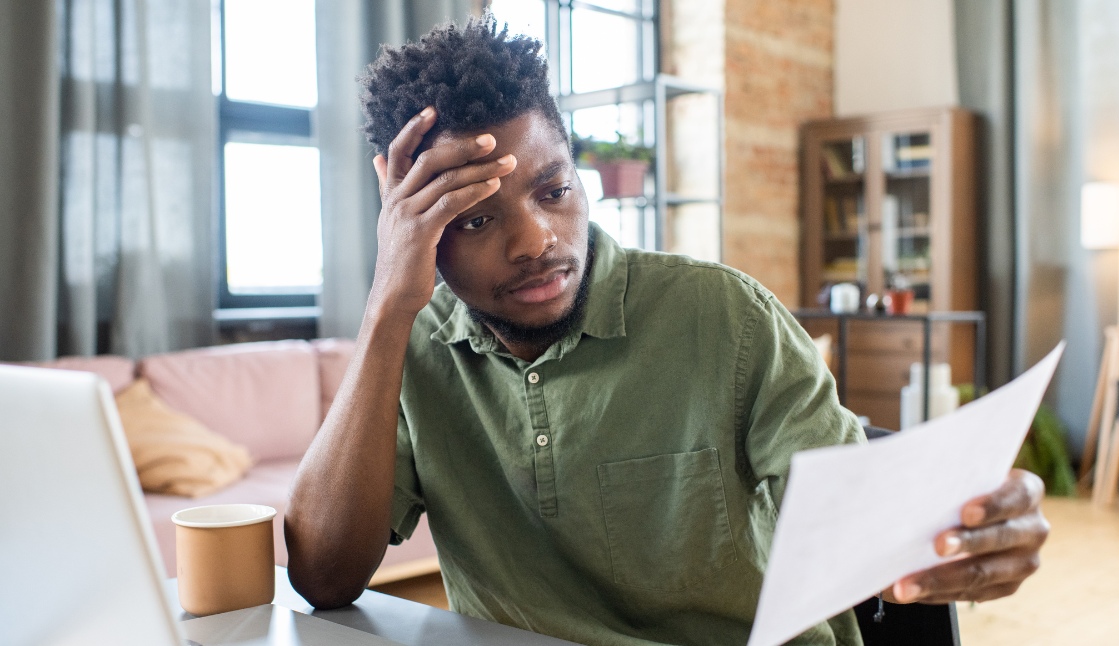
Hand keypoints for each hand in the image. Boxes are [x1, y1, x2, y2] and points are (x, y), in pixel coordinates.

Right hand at [368, 107, 516, 316]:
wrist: (393, 295)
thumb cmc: (402, 260)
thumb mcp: (393, 219)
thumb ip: (390, 187)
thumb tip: (378, 158)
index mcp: (391, 194)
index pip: (398, 150)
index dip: (413, 128)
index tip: (433, 109)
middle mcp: (396, 200)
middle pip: (429, 159)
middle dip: (462, 146)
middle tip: (491, 139)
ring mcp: (406, 215)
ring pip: (445, 180)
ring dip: (480, 169)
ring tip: (506, 162)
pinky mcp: (420, 233)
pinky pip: (450, 203)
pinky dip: (474, 191)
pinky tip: (494, 186)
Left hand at [884, 469, 1048, 603]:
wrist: (972, 512)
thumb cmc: (961, 486)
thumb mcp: (962, 476)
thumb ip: (948, 480)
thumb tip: (905, 486)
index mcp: (1027, 492)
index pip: (1016, 497)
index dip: (993, 505)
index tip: (966, 513)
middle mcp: (1033, 528)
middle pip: (1000, 537)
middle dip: (966, 543)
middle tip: (936, 546)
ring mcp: (1024, 562)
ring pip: (983, 574)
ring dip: (941, 579)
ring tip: (907, 585)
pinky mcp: (1007, 586)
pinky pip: (972, 593)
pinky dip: (938, 592)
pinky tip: (913, 591)